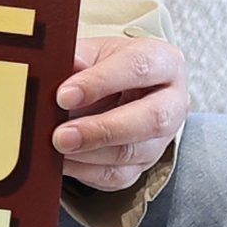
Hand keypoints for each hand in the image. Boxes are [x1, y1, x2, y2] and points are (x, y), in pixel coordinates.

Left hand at [52, 30, 189, 190]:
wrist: (114, 91)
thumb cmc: (107, 67)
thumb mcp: (93, 51)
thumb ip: (77, 58)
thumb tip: (59, 67)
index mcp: (164, 62)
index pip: (139, 68)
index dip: (101, 82)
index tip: (64, 95)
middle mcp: (171, 102)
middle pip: (151, 120)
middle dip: (102, 130)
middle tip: (61, 135)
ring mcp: (160, 139)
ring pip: (131, 152)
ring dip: (88, 154)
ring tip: (55, 148)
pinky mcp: (142, 166)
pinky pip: (116, 175)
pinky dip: (84, 171)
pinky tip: (61, 161)